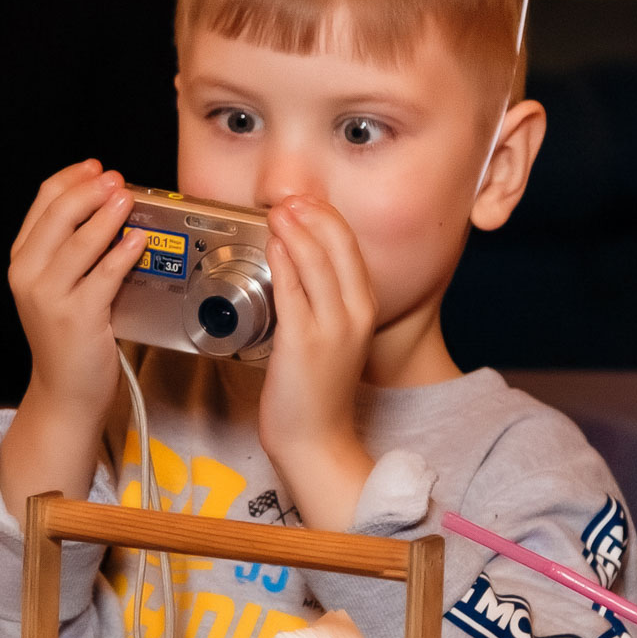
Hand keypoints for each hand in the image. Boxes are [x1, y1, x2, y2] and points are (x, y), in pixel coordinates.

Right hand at [8, 160, 142, 424]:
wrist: (65, 390)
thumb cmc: (68, 335)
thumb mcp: (56, 285)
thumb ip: (69, 249)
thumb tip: (107, 206)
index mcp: (22, 261)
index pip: (41, 204)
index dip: (70, 179)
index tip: (94, 168)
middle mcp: (28, 276)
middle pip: (57, 216)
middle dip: (89, 191)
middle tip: (115, 178)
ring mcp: (50, 297)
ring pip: (79, 242)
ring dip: (107, 215)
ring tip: (127, 197)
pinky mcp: (77, 317)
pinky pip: (104, 275)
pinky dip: (123, 253)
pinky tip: (138, 239)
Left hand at [259, 197, 376, 530]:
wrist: (315, 439)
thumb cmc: (316, 390)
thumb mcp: (332, 336)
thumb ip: (323, 301)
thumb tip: (298, 264)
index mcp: (364, 310)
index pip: (351, 249)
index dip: (328, 219)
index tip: (307, 202)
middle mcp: (354, 314)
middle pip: (339, 248)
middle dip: (313, 216)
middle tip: (290, 198)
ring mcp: (331, 328)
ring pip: (317, 264)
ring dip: (296, 231)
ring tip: (278, 211)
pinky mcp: (302, 343)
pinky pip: (293, 292)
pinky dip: (283, 263)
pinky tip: (272, 245)